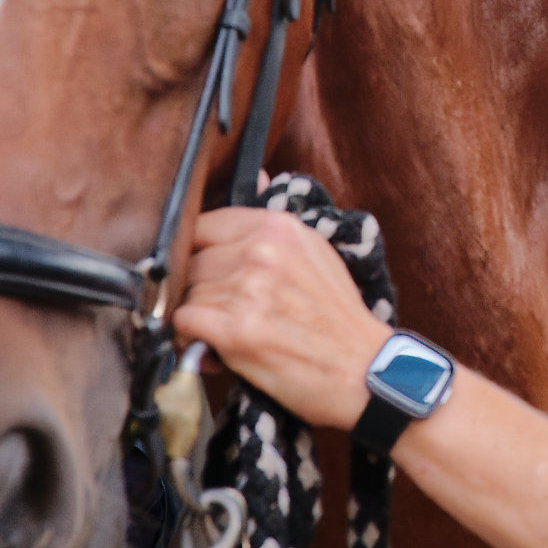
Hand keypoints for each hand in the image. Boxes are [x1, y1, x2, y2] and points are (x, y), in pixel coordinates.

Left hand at [172, 207, 391, 432]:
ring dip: (200, 317)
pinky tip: (217, 349)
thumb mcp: (317, 252)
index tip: (207, 270)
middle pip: (193, 262)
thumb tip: (258, 175)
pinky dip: (192, 340)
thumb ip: (276, 224)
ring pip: (187, 294)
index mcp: (278, 228)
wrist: (364, 371)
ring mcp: (247, 290)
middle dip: (201, 289)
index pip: (204, 224)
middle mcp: (260, 252)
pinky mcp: (236, 331)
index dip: (199, 252)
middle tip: (224, 312)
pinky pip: (184, 323)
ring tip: (227, 334)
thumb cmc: (338, 318)